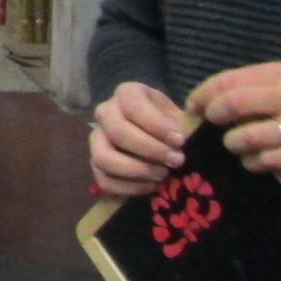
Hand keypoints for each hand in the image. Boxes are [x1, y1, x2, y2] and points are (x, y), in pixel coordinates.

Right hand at [90, 81, 189, 197]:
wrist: (154, 135)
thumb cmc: (167, 122)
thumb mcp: (176, 114)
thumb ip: (180, 123)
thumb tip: (185, 137)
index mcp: (126, 94)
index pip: (134, 107)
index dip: (157, 126)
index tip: (181, 141)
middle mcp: (105, 113)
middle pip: (118, 132)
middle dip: (150, 150)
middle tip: (176, 161)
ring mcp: (96, 140)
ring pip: (103, 157)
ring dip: (136, 169)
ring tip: (162, 174)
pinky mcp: (95, 165)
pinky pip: (104, 180)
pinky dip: (129, 187)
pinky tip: (151, 186)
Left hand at [186, 62, 280, 176]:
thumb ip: (258, 85)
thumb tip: (211, 99)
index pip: (229, 80)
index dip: (202, 95)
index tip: (192, 107)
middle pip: (231, 106)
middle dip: (211, 118)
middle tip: (207, 126)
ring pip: (244, 139)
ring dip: (232, 145)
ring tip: (237, 145)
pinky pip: (263, 163)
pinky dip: (253, 163)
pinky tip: (258, 159)